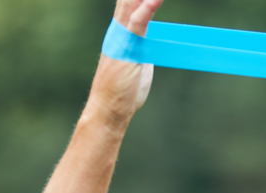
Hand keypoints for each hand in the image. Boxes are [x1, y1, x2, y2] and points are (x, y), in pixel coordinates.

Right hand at [87, 0, 162, 123]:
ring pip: (134, 1)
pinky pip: (139, 20)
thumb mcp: (139, 63)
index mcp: (122, 29)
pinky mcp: (126, 46)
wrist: (110, 110)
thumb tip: (155, 46)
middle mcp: (119, 27)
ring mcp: (122, 36)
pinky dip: (149, 6)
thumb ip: (145, 48)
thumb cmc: (124, 91)